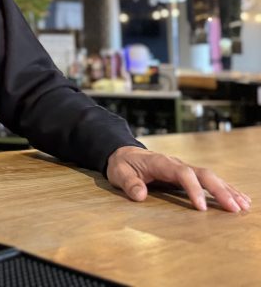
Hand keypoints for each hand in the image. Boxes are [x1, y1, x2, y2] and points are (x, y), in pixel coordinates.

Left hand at [106, 146, 251, 212]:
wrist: (122, 153)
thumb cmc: (122, 165)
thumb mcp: (118, 173)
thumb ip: (129, 183)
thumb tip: (140, 195)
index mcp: (161, 162)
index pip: (183, 173)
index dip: (194, 189)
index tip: (201, 208)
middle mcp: (176, 163)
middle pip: (203, 174)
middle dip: (219, 190)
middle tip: (234, 209)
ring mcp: (183, 167)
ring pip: (210, 176)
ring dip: (227, 190)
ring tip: (243, 206)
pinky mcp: (187, 174)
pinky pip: (208, 180)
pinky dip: (224, 188)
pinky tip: (238, 198)